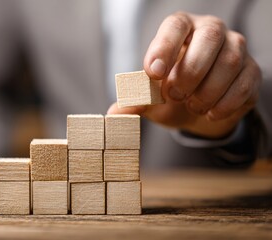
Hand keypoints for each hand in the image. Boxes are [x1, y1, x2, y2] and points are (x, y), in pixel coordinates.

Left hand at [108, 12, 261, 138]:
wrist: (198, 110)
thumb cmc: (171, 93)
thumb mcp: (150, 98)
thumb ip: (134, 102)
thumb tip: (113, 114)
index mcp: (181, 29)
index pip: (175, 26)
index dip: (164, 47)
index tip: (152, 73)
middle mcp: (211, 32)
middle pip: (209, 38)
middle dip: (189, 72)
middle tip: (173, 95)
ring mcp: (236, 49)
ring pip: (230, 62)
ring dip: (207, 91)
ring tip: (192, 106)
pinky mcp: (251, 72)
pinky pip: (245, 84)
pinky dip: (225, 103)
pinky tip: (210, 113)